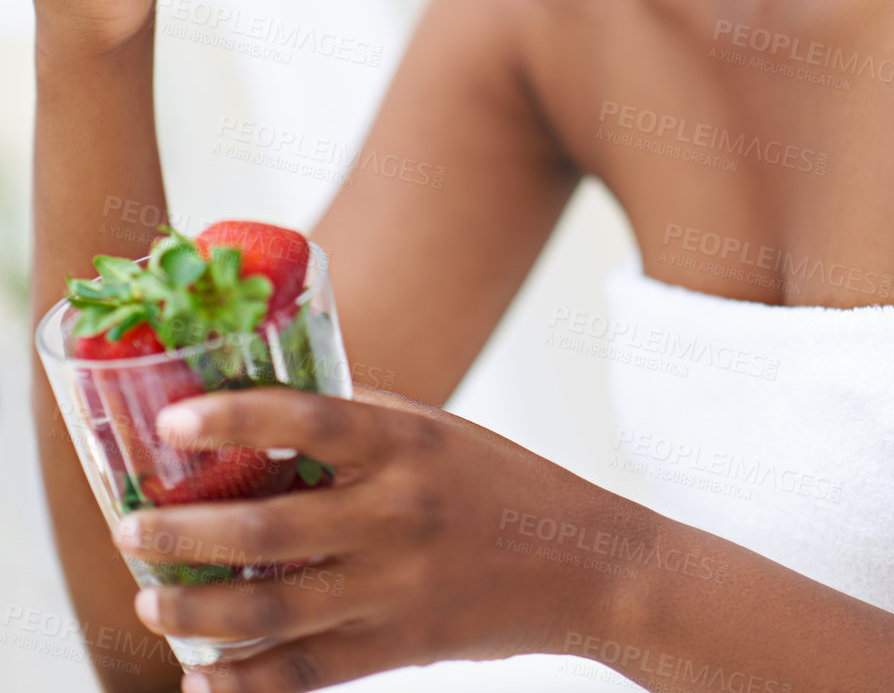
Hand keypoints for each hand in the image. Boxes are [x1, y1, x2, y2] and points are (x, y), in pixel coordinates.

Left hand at [115, 386, 638, 691]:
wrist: (581, 564)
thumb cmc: (497, 481)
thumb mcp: (434, 430)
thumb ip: (357, 424)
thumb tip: (263, 410)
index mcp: (404, 443)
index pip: (308, 421)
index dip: (235, 417)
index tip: (173, 421)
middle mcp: (396, 513)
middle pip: (267, 526)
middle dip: (183, 533)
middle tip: (129, 530)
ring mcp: (394, 587)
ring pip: (270, 610)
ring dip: (196, 613)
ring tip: (150, 602)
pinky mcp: (397, 648)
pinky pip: (304, 675)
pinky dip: (244, 684)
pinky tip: (203, 676)